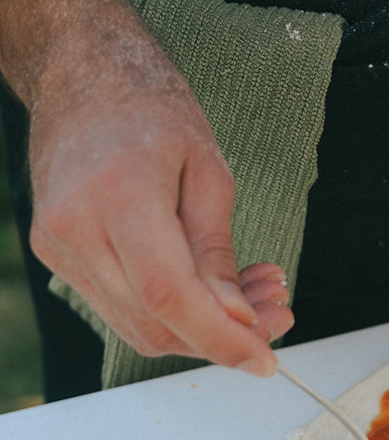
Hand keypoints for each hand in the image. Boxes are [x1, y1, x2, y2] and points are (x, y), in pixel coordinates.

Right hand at [2, 0, 291, 374]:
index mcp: (119, 195)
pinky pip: (124, 309)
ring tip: (258, 297)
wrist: (81, 80)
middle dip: (225, 336)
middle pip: (156, 323)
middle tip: (278, 314)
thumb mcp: (210, 172)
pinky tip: (216, 291)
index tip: (266, 359)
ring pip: (139, 327)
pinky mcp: (59, 256)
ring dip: (205, 328)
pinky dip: (176, 313)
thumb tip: (238, 320)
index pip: (171, 295)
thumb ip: (219, 252)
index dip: (222, 338)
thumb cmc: (150, 112)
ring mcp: (59, 247)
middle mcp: (76, 228)